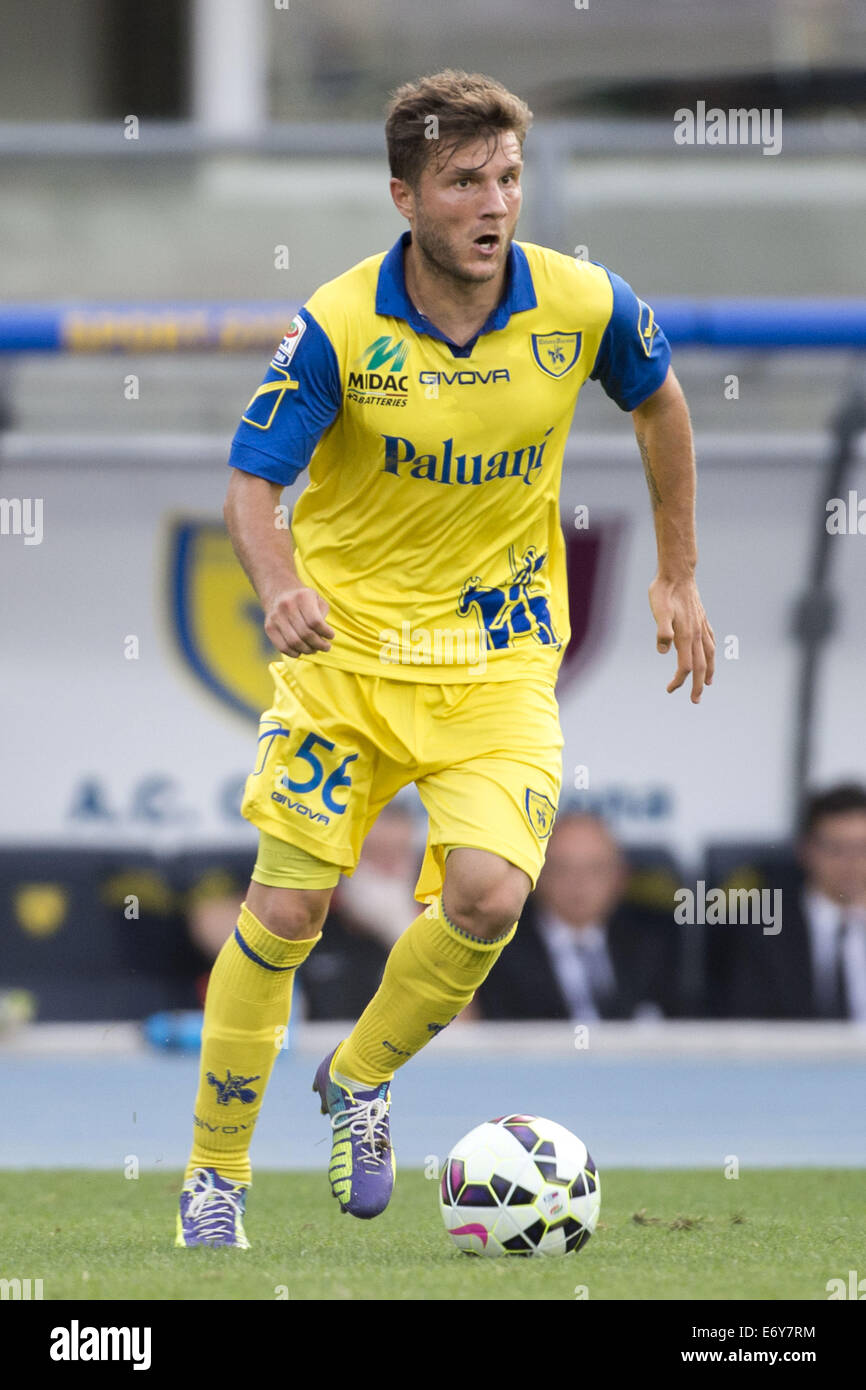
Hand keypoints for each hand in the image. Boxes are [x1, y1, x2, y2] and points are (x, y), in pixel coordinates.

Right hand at [264, 584, 334, 657]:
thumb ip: (322, 615)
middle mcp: (286, 605)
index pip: (315, 622)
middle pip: (305, 634)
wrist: (279, 592)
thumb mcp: (317, 600)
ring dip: (308, 650)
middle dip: (319, 644)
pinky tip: (301, 651)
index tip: (331, 636)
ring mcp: (275, 617)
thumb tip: (322, 636)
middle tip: (326, 647)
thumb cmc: (304, 600)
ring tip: (315, 649)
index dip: (325, 632)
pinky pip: (283, 647)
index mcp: (302, 597)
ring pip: (294, 643)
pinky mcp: (269, 627)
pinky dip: (294, 653)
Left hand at [649, 574, 714, 702]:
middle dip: (697, 685)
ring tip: (707, 683)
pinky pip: (711, 641)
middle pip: (700, 665)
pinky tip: (711, 655)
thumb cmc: (664, 591)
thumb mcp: (659, 610)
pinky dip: (712, 653)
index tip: (670, 689)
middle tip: (695, 700)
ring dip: (708, 671)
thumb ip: (662, 630)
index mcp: (686, 635)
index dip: (678, 680)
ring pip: (709, 654)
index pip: (685, 666)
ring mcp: (702, 626)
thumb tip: (663, 650)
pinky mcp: (702, 619)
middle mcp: (697, 633)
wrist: (677, 572)